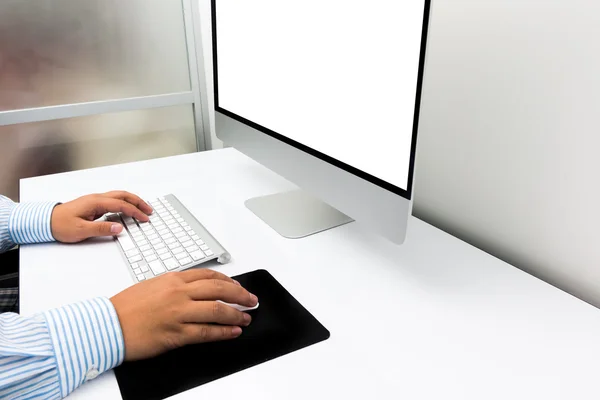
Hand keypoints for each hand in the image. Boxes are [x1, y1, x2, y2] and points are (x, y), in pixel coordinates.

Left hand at [51, 191, 153, 242]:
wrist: (45, 221)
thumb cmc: (60, 225)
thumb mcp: (81, 230)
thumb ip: (102, 228)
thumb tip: (120, 228)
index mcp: (95, 202)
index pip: (121, 205)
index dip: (135, 211)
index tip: (145, 218)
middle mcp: (96, 198)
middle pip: (123, 195)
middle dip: (138, 202)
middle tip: (149, 210)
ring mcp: (95, 200)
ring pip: (118, 196)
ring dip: (132, 201)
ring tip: (142, 209)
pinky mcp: (93, 205)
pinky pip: (113, 201)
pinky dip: (124, 203)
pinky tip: (127, 210)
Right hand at [110, 269, 257, 360]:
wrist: (106, 325)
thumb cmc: (125, 307)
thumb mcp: (152, 285)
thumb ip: (174, 285)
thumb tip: (194, 290)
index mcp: (173, 279)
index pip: (210, 276)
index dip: (229, 281)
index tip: (238, 286)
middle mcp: (179, 293)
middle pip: (219, 289)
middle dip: (240, 295)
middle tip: (251, 300)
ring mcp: (179, 313)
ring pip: (217, 310)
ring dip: (236, 314)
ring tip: (246, 317)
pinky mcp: (176, 333)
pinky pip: (207, 332)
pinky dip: (224, 332)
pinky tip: (233, 331)